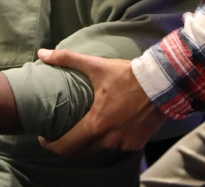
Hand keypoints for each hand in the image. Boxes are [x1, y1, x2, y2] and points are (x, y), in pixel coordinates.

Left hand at [36, 48, 165, 154]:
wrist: (162, 84)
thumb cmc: (127, 75)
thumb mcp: (96, 66)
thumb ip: (67, 59)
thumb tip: (42, 53)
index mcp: (96, 125)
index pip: (66, 146)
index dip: (51, 145)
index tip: (44, 137)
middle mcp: (109, 140)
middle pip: (81, 150)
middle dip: (68, 142)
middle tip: (61, 131)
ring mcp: (124, 144)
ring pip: (99, 147)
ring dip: (90, 139)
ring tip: (86, 124)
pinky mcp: (136, 144)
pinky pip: (117, 145)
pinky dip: (110, 138)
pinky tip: (109, 124)